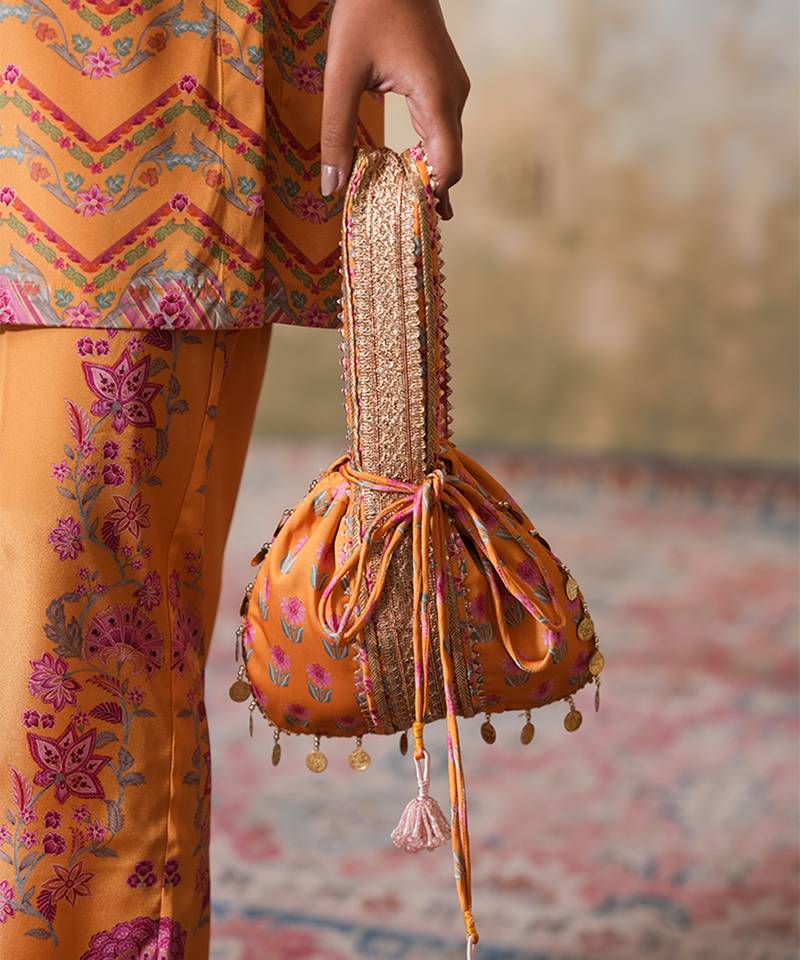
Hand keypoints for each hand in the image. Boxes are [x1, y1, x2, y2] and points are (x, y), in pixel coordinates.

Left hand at [320, 0, 469, 218]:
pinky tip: (411, 171)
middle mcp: (453, 97)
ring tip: (410, 207)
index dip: (431, 197)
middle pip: (449, 162)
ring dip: (428, 175)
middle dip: (429, 194)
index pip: (447, 166)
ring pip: (446, 147)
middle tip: (409, 229)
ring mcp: (453, 89)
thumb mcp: (341, 73)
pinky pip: (441, 129)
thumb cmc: (365, 10)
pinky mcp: (445, 83)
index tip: (412, 223)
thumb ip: (337, 132)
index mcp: (436, 97)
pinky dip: (428, 154)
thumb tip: (331, 187)